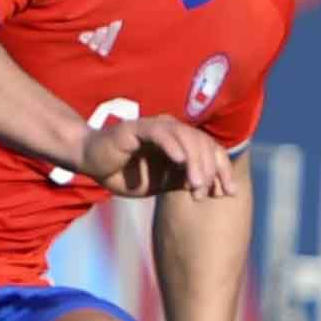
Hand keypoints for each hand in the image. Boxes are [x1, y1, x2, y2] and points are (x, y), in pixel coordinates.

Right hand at [77, 112, 234, 198]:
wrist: (92, 163)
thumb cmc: (125, 174)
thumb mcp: (160, 184)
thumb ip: (183, 182)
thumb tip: (213, 188)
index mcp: (182, 143)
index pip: (211, 151)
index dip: (223, 170)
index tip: (228, 192)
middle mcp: (173, 131)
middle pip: (203, 143)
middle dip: (209, 169)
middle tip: (204, 193)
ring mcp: (157, 127)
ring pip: (186, 137)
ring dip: (194, 161)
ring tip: (196, 183)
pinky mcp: (138, 127)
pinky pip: (160, 133)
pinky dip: (173, 146)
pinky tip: (180, 161)